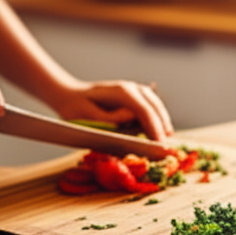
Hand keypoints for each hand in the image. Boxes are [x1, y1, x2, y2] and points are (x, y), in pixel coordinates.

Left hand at [49, 80, 173, 141]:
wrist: (71, 96)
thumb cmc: (76, 109)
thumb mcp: (89, 116)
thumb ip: (111, 118)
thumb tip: (131, 117)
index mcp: (121, 92)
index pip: (144, 111)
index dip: (154, 128)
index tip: (159, 144)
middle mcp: (131, 88)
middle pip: (155, 107)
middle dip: (162, 127)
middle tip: (165, 146)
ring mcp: (134, 89)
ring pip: (156, 105)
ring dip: (162, 121)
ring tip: (164, 139)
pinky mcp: (135, 95)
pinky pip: (151, 106)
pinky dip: (157, 118)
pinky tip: (158, 130)